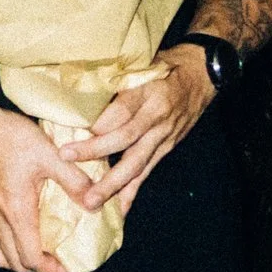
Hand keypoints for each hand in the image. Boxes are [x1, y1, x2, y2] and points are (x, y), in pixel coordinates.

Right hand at [0, 90, 102, 271]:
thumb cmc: (6, 135)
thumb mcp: (48, 153)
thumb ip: (73, 179)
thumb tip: (95, 203)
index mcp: (16, 212)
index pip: (31, 259)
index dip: (51, 270)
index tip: (68, 266)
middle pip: (14, 263)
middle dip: (37, 269)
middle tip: (56, 260)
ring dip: (17, 260)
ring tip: (35, 248)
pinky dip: (4, 242)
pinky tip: (17, 223)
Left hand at [58, 47, 212, 212]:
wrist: (203, 74)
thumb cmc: (167, 65)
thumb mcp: (143, 62)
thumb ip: (116, 76)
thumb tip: (79, 87)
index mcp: (148, 90)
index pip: (122, 108)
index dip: (100, 120)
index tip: (76, 125)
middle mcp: (156, 115)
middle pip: (124, 136)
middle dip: (95, 151)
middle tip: (67, 158)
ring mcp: (163, 135)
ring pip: (136, 161)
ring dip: (113, 183)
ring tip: (91, 199)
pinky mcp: (167, 147)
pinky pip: (148, 171)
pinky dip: (133, 191)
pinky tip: (120, 208)